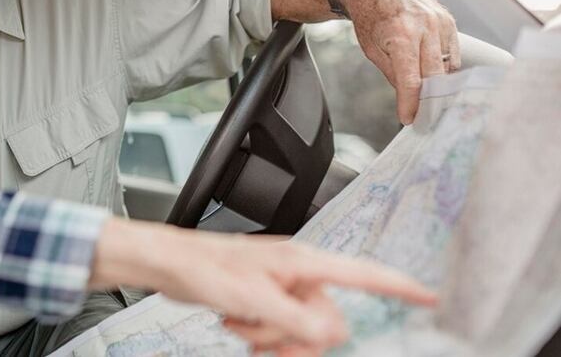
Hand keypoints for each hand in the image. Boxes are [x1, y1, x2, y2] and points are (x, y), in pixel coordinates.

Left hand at [90, 218, 436, 353]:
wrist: (172, 266)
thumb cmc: (204, 267)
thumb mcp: (253, 298)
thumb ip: (296, 320)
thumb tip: (330, 335)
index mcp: (305, 264)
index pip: (365, 274)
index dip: (400, 287)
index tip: (431, 298)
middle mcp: (300, 276)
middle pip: (331, 323)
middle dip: (295, 336)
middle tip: (259, 327)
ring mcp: (283, 291)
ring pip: (304, 335)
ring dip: (272, 339)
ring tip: (241, 322)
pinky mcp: (267, 303)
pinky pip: (283, 336)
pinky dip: (262, 339)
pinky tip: (238, 325)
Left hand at [339, 0, 458, 123]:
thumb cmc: (370, 18)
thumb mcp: (372, 50)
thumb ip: (394, 74)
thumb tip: (411, 99)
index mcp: (401, 35)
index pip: (411, 79)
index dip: (411, 103)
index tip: (410, 120)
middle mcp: (425, 27)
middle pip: (435, 76)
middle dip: (430, 100)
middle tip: (425, 117)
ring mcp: (440, 22)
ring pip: (448, 66)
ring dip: (440, 84)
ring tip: (431, 99)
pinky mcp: (449, 21)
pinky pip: (453, 53)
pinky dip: (445, 67)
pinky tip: (436, 75)